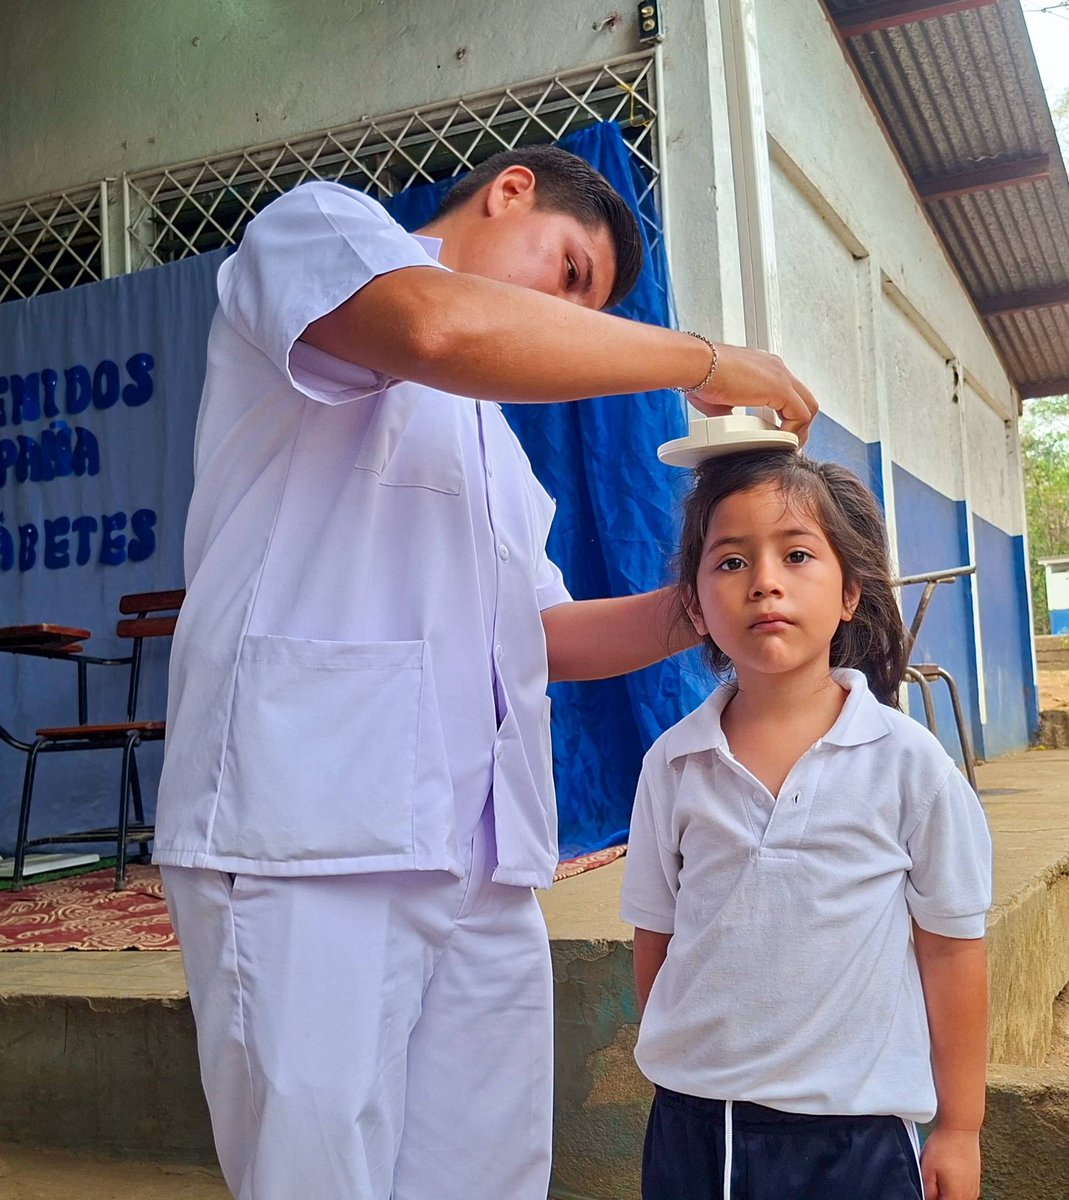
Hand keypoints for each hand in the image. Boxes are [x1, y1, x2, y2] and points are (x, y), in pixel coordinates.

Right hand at [689, 344, 817, 444]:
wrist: (696, 365)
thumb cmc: (700, 377)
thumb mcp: (719, 400)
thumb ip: (731, 411)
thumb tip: (729, 425)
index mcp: (763, 368)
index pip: (789, 393)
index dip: (788, 417)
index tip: (779, 433)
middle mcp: (776, 368)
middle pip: (805, 399)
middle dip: (800, 425)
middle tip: (789, 442)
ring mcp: (780, 376)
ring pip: (809, 406)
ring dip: (800, 429)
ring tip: (787, 445)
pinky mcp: (780, 387)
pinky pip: (801, 414)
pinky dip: (794, 431)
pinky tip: (779, 441)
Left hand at [919, 1126, 980, 1199]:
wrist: (960, 1128)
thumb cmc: (944, 1145)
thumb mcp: (927, 1169)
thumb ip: (927, 1190)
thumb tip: (926, 1199)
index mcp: (955, 1197)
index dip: (930, 1198)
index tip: (928, 1189)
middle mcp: (969, 1196)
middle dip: (939, 1195)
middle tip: (932, 1181)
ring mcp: (974, 1188)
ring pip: (957, 1198)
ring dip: (947, 1192)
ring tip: (940, 1174)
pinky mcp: (975, 1180)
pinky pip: (964, 1191)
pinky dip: (954, 1187)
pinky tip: (948, 1172)